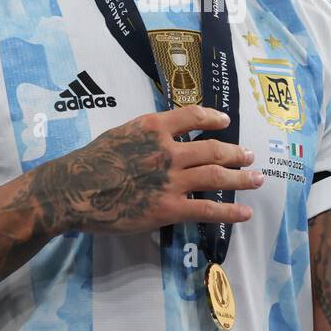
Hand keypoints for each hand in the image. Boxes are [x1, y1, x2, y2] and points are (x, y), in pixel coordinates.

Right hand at [31, 105, 260, 235]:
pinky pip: (206, 210)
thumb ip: (146, 134)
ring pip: (215, 177)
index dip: (213, 118)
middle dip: (235, 153)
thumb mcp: (120, 134)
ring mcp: (170, 180)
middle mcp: (167, 151)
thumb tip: (165, 137)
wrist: (74, 190)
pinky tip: (244, 213)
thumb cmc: (90, 162)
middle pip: (212, 150)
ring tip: (256, 179)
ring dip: (240, 178)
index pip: (193, 116)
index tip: (225, 122)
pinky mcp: (168, 208)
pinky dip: (229, 212)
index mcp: (154, 127)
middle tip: (249, 157)